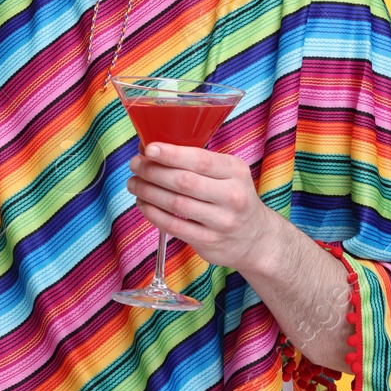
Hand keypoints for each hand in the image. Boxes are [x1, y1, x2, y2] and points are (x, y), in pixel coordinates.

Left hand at [126, 142, 276, 271]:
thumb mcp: (227, 173)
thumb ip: (196, 161)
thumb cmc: (232, 197)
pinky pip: (173, 226)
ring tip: (134, 184)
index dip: (171, 154)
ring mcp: (222, 221)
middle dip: (153, 171)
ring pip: (176, 204)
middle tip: (135, 165)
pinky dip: (153, 214)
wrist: (255, 238)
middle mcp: (232, 196)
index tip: (149, 149)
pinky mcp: (210, 241)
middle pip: (183, 181)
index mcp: (235, 171)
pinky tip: (143, 204)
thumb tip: (152, 149)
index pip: (199, 159)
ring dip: (148, 192)